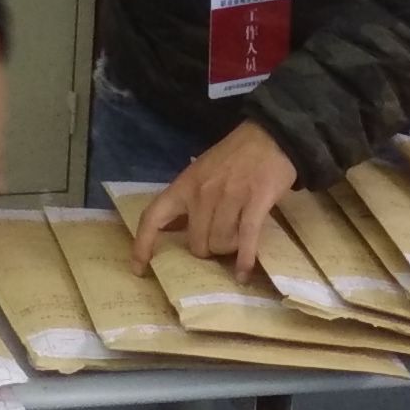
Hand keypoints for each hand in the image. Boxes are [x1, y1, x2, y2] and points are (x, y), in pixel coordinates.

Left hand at [131, 122, 297, 281]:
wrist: (270, 136)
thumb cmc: (234, 155)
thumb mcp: (201, 171)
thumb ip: (188, 199)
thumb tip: (175, 230)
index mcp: (185, 184)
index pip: (154, 217)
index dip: (143, 245)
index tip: (139, 268)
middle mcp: (203, 193)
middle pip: (196, 243)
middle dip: (207, 251)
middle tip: (218, 245)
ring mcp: (229, 197)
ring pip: (220, 243)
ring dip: (228, 250)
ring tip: (236, 242)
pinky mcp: (255, 202)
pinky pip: (246, 239)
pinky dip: (244, 260)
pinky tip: (243, 273)